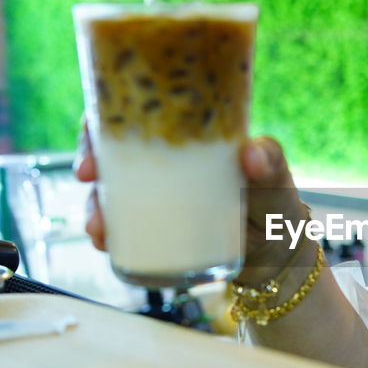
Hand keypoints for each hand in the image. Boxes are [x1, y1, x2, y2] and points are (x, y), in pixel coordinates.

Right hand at [76, 119, 310, 280]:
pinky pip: (122, 224)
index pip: (139, 109)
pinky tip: (106, 243)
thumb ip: (272, 164)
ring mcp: (160, 193)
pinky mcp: (158, 225)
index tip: (95, 138)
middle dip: (90, 161)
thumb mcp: (278, 182)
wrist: (276, 258)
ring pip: (111, 189)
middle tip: (89, 182)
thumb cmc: (278, 207)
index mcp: (192, 132)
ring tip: (100, 230)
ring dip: (94, 205)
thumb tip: (251, 153)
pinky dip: (109, 233)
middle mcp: (169, 159)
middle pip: (113, 146)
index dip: (106, 117)